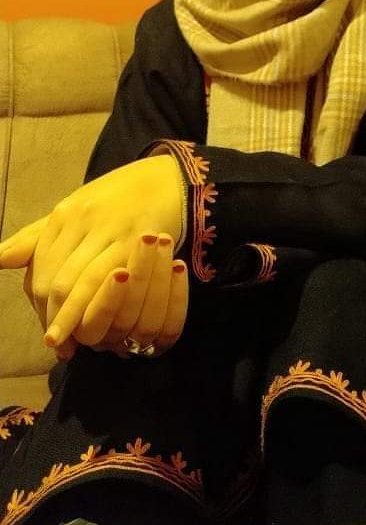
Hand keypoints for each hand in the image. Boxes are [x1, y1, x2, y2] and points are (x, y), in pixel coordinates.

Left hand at [0, 155, 183, 346]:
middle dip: (53, 317)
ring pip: (78, 284)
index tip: (48, 329)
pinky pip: (109, 280)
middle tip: (58, 343)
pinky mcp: (136, 241)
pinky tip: (98, 326)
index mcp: (65, 212)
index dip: (39, 306)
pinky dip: (98, 307)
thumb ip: (37, 236)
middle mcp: (82, 220)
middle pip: (55, 280)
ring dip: (71, 320)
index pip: (39, 269)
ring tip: (68, 346)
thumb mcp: (76, 208)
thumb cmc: (119, 197)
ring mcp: (110, 229)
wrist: (169, 178)